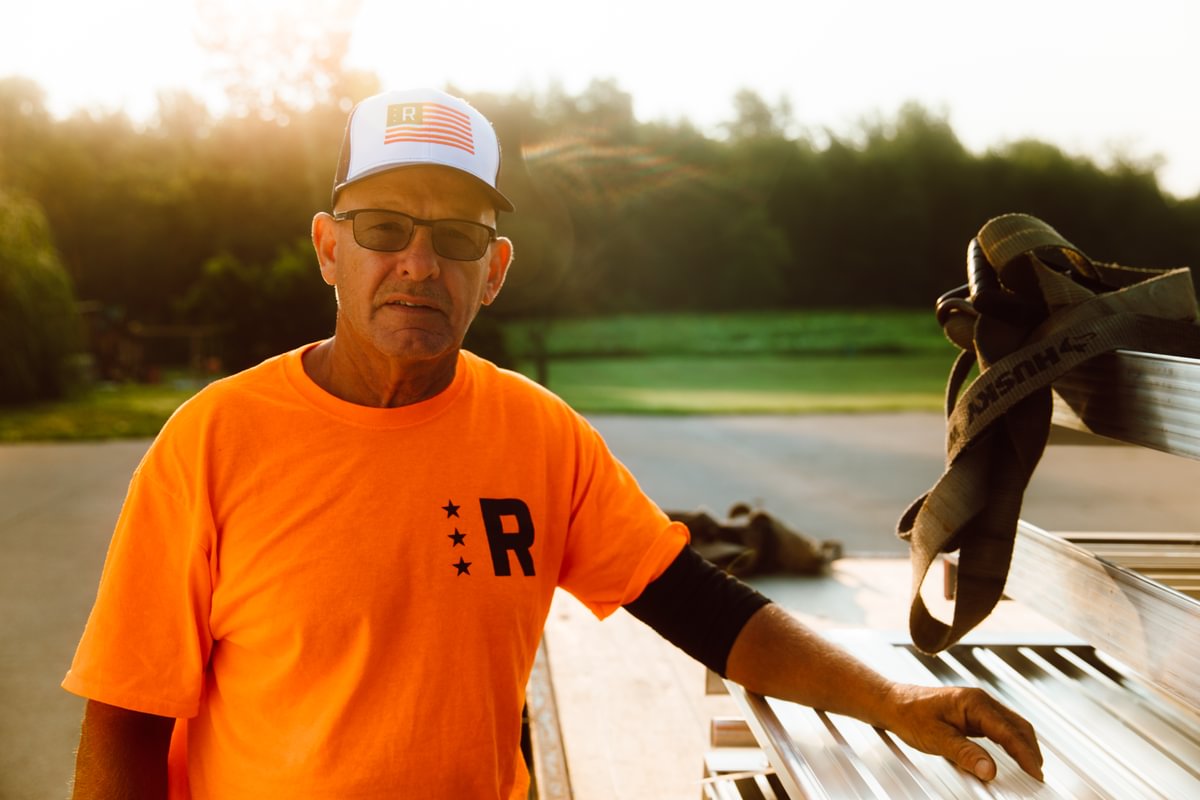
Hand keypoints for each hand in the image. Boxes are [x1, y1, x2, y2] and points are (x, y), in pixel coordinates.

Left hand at [879, 683, 1042, 781]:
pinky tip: (1013, 754)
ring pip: (1011, 725)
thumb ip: (965, 754)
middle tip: (1037, 774)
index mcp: (974, 703)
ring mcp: (977, 706)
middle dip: (1031, 749)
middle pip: (1017, 726)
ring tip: (1031, 767)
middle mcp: (980, 701)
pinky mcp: (973, 713)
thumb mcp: (936, 738)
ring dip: (1023, 745)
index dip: (1025, 753)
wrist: (893, 703)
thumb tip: (991, 771)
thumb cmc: (910, 715)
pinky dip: (1011, 741)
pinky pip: (999, 727)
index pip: (1009, 731)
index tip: (1035, 772)